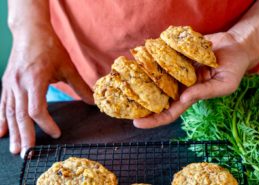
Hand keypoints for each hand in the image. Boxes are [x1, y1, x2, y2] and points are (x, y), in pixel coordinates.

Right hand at [0, 26, 92, 156]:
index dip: (46, 124)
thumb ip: (80, 86)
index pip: (36, 109)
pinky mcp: (7, 83)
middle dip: (24, 136)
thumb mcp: (68, 66)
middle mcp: (19, 84)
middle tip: (27, 154)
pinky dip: (2, 120)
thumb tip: (93, 102)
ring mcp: (10, 84)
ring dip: (13, 132)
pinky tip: (1, 132)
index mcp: (35, 79)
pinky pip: (3, 105)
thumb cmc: (50, 47)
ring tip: (15, 149)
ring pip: (9, 112)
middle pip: (20, 115)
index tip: (57, 133)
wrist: (30, 31)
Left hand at [133, 32, 256, 127]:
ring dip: (142, 79)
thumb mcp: (224, 84)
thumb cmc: (234, 69)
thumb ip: (205, 92)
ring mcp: (178, 69)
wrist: (236, 46)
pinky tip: (139, 57)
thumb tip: (183, 98)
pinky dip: (151, 58)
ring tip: (125, 80)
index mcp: (191, 96)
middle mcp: (181, 84)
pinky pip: (162, 57)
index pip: (170, 112)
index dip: (154, 120)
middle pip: (158, 97)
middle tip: (122, 103)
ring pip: (156, 77)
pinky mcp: (177, 54)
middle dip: (141, 102)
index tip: (137, 123)